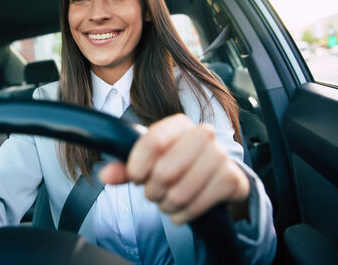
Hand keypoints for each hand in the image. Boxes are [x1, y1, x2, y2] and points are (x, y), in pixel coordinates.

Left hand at [100, 113, 249, 223]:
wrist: (215, 178)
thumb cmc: (177, 166)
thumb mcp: (148, 163)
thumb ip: (125, 168)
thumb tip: (105, 175)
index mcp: (179, 124)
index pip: (152, 141)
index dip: (138, 165)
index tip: (136, 177)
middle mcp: (203, 134)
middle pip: (165, 171)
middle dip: (153, 191)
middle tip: (155, 193)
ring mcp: (221, 155)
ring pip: (180, 192)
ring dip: (168, 205)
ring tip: (168, 202)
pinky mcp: (232, 178)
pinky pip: (197, 205)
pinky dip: (184, 214)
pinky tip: (183, 210)